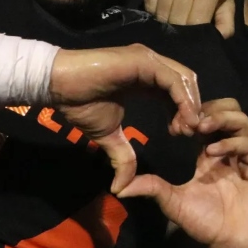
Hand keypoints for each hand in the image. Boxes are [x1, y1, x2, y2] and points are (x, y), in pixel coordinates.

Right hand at [49, 44, 201, 193]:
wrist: (56, 85)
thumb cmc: (79, 103)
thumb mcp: (107, 135)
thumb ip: (121, 156)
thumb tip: (120, 187)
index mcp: (147, 79)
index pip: (177, 91)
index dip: (184, 111)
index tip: (180, 134)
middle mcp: (152, 66)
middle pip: (187, 84)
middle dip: (192, 108)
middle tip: (188, 133)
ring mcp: (149, 60)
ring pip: (185, 80)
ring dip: (191, 105)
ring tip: (185, 129)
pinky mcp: (144, 60)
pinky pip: (173, 79)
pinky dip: (183, 99)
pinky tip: (181, 119)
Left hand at [119, 99, 247, 247]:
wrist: (234, 246)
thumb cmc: (208, 224)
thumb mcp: (175, 203)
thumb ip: (154, 189)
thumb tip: (120, 188)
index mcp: (212, 155)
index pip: (207, 121)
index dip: (193, 116)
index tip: (174, 125)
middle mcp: (232, 151)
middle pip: (229, 111)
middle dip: (210, 108)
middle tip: (191, 120)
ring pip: (241, 121)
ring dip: (221, 118)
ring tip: (201, 127)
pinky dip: (230, 143)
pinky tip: (212, 152)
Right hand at [144, 0, 236, 37]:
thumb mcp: (226, 0)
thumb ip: (226, 23)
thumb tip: (217, 40)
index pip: (194, 23)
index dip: (192, 34)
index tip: (192, 38)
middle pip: (175, 20)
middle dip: (178, 30)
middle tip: (181, 32)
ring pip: (160, 14)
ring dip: (165, 21)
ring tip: (172, 20)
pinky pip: (149, 4)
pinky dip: (154, 10)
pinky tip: (163, 8)